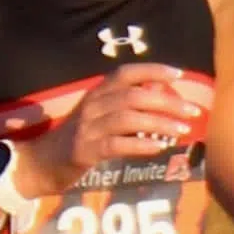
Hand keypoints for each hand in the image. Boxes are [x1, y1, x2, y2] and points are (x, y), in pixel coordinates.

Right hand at [13, 65, 204, 196]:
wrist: (40, 163)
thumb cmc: (74, 140)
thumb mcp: (96, 116)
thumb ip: (122, 107)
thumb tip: (159, 101)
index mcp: (96, 93)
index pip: (126, 73)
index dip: (153, 70)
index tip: (179, 74)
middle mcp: (93, 105)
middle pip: (134, 96)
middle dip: (167, 102)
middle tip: (192, 110)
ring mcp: (88, 128)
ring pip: (129, 119)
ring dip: (159, 124)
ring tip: (182, 131)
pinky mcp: (85, 151)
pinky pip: (117, 145)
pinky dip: (141, 146)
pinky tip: (159, 149)